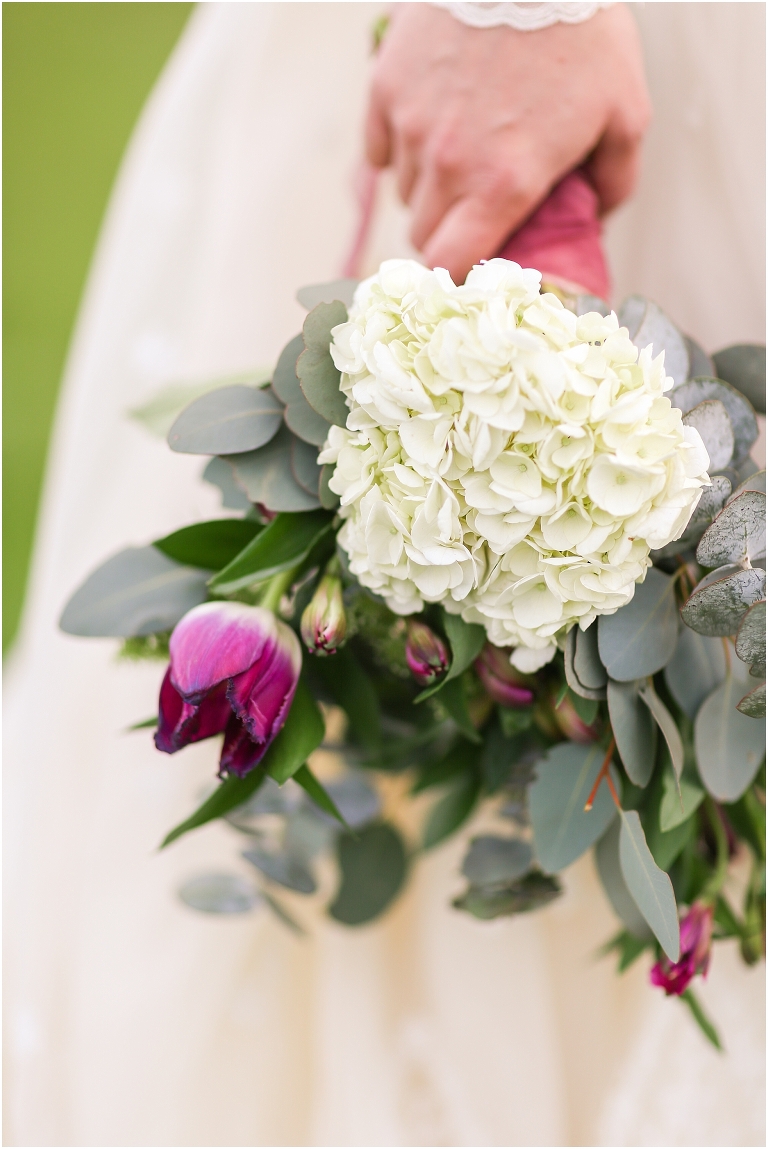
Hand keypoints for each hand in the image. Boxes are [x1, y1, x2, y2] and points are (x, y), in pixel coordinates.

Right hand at [365, 3, 650, 281]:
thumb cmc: (583, 32)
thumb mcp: (624, 111)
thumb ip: (613, 180)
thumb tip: (597, 217)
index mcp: (502, 184)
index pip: (450, 268)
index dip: (454, 281)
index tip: (467, 276)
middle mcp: (448, 164)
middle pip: (424, 236)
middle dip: (447, 233)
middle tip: (474, 213)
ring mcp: (410, 126)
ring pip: (404, 192)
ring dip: (428, 189)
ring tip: (461, 156)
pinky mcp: (386, 88)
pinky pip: (378, 149)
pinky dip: (397, 150)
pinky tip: (428, 129)